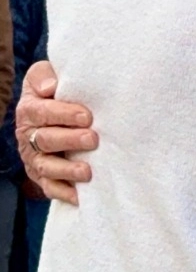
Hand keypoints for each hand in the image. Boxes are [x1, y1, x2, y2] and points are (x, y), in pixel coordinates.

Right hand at [16, 61, 96, 204]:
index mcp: (29, 110)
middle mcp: (28, 136)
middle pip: (45, 140)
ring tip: (88, 171)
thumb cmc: (55, 90)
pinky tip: (80, 196)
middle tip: (93, 139)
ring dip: (67, 170)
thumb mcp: (44, 75)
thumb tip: (50, 86)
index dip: (64, 114)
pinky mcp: (42, 175)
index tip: (87, 116)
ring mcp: (35, 158)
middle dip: (69, 140)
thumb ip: (44, 76)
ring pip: (46, 166)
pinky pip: (49, 187)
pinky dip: (63, 192)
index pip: (42, 113)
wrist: (53, 108)